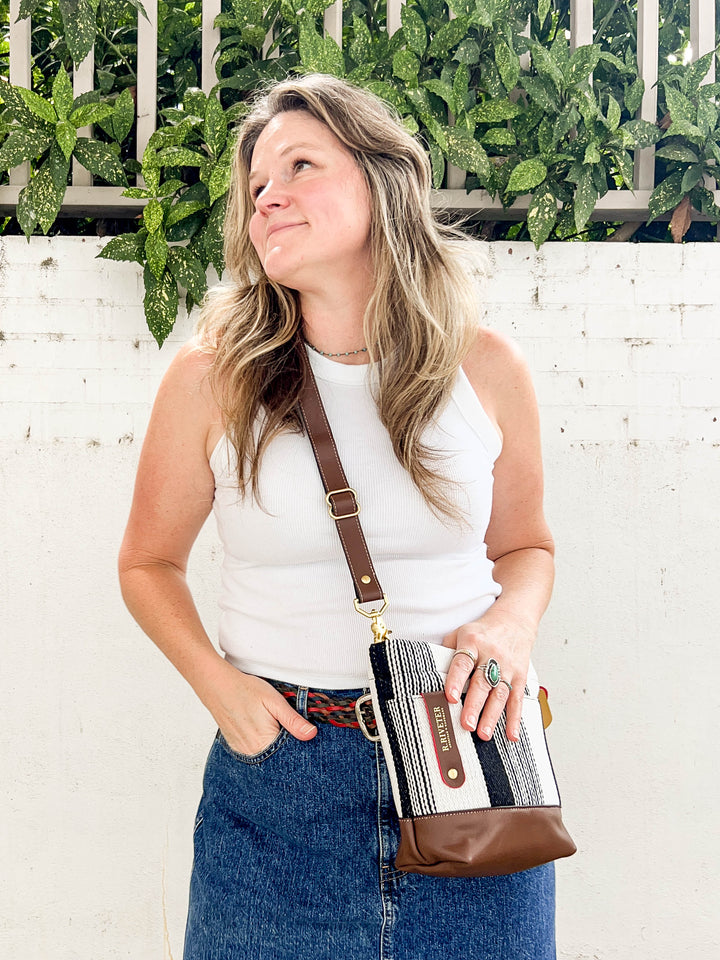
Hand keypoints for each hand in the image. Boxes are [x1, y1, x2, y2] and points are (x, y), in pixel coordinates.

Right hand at [201, 661, 316, 755]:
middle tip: (281, 721)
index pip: (290, 753)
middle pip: (278, 755)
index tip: (299, 729)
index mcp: (264, 742)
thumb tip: (311, 734)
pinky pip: (254, 750)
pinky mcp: (236, 746)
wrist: (217, 685)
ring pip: (266, 754)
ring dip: (273, 742)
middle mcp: (252, 752)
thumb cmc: (245, 690)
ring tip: (268, 722)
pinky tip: (260, 727)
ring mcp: (242, 751)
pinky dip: (261, 743)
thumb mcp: (274, 701)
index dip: (297, 740)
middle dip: (285, 742)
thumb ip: (293, 721)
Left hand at [442, 612, 534, 742]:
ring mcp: (508, 667)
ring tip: (483, 734)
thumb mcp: (460, 633)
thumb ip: (447, 652)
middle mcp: (492, 654)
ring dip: (492, 716)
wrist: (514, 621)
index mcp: (472, 642)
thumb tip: (429, 674)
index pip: (463, 662)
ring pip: (500, 694)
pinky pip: (518, 699)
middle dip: (474, 705)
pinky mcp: (520, 676)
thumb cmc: (482, 632)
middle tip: (467, 724)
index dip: (456, 680)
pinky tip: (511, 735)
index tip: (451, 697)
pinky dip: (515, 718)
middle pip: (482, 682)